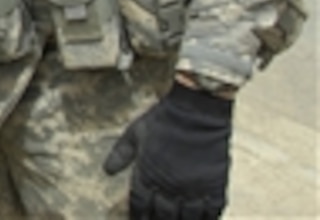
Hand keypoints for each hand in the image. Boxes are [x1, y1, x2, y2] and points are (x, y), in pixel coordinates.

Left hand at [103, 81, 232, 218]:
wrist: (196, 111)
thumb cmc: (163, 119)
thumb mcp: (135, 133)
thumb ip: (120, 154)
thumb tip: (106, 171)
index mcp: (148, 174)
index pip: (139, 205)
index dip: (137, 216)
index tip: (136, 219)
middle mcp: (169, 186)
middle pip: (162, 217)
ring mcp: (193, 188)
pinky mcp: (214, 186)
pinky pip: (212, 212)